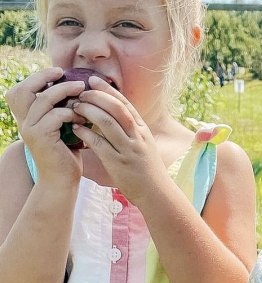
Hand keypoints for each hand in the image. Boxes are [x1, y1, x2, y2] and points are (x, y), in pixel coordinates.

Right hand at [5, 67, 85, 182]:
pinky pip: (55, 116)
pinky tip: (82, 118)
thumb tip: (76, 89)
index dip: (36, 78)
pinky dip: (71, 112)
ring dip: (64, 92)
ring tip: (82, 90)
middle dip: (44, 77)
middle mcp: (23, 123)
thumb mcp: (62, 129)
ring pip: (43, 100)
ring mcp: (30, 130)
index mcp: (26, 119)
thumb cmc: (66, 155)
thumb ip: (61, 111)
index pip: (20, 91)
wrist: (62, 181)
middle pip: (23, 90)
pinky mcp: (41, 138)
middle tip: (65, 74)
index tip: (58, 73)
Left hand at [70, 76, 168, 203]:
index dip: (108, 90)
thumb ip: (131, 131)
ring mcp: (129, 149)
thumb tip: (114, 116)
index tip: (93, 80)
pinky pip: (100, 144)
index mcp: (143, 130)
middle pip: (116, 108)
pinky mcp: (119, 163)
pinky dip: (87, 134)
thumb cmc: (147, 170)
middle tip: (80, 92)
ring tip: (75, 107)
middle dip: (96, 97)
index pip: (125, 104)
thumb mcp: (144, 145)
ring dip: (89, 111)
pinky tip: (76, 129)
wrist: (157, 193)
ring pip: (108, 122)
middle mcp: (138, 137)